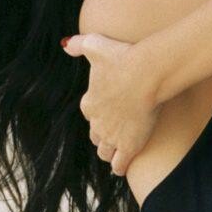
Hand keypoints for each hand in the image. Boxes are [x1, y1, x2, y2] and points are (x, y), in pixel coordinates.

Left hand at [61, 32, 160, 176]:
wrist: (146, 74)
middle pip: (95, 134)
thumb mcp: (95, 44)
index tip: (109, 108)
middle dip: (103, 134)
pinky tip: (123, 166)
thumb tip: (65, 45)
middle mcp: (98, 122)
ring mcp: (112, 136)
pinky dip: (119, 166)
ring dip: (109, 151)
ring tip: (118, 150)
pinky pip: (119, 164)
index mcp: (89, 102)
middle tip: (116, 130)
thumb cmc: (122, 57)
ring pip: (104, 151)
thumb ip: (79, 45)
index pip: (89, 113)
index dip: (99, 112)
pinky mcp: (129, 146)